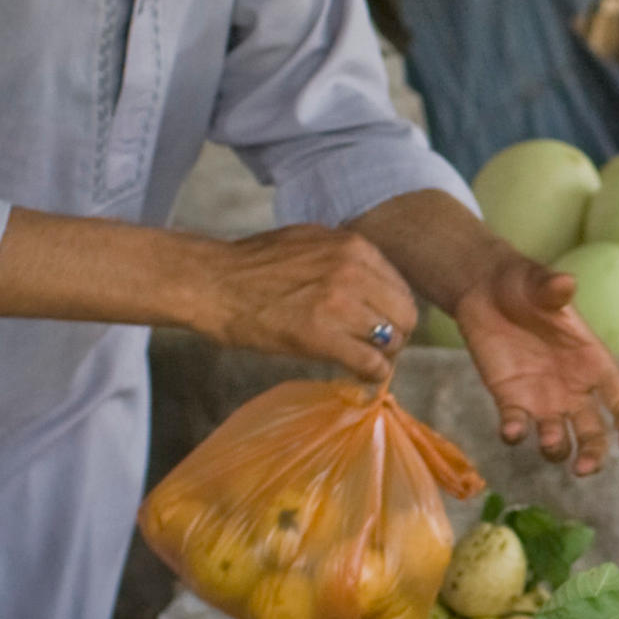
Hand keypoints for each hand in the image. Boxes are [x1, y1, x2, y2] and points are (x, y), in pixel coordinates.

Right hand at [188, 225, 417, 381]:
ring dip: (383, 356)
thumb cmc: (254, 265)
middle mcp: (352, 271)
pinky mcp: (320, 336)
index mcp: (353, 247)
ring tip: (366, 362)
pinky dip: (372, 374)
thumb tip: (373, 283)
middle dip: (396, 335)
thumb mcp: (310, 242)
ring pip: (391, 340)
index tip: (381, 326)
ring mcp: (338, 303)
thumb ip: (346, 258)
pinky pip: (369, 363)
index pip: (400, 287)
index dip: (394, 312)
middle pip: (405, 315)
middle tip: (378, 348)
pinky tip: (361, 376)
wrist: (214, 283)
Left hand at [454, 259, 618, 475]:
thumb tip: (566, 283)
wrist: (485, 291)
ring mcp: (542, 400)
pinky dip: (515, 433)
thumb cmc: (524, 285)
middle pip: (594, 433)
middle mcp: (573, 389)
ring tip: (549, 442)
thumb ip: (553, 290)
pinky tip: (511, 429)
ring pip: (559, 439)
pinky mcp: (510, 401)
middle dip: (594, 454)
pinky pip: (517, 426)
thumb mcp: (539, 283)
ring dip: (557, 449)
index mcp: (593, 363)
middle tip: (583, 469)